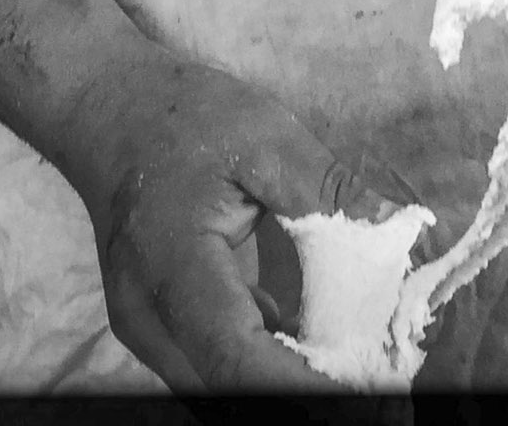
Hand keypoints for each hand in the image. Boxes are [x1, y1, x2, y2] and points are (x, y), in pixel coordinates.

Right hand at [59, 42, 400, 395]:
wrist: (109, 110)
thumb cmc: (182, 116)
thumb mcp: (265, 136)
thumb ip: (329, 189)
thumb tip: (398, 229)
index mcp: (173, 265)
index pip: (236, 353)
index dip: (303, 385)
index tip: (372, 393)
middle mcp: (149, 317)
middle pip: (228, 389)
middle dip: (306, 398)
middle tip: (385, 395)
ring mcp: (149, 329)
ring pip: (221, 388)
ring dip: (288, 387)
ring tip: (363, 377)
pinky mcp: (160, 327)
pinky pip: (216, 366)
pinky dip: (268, 367)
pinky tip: (321, 355)